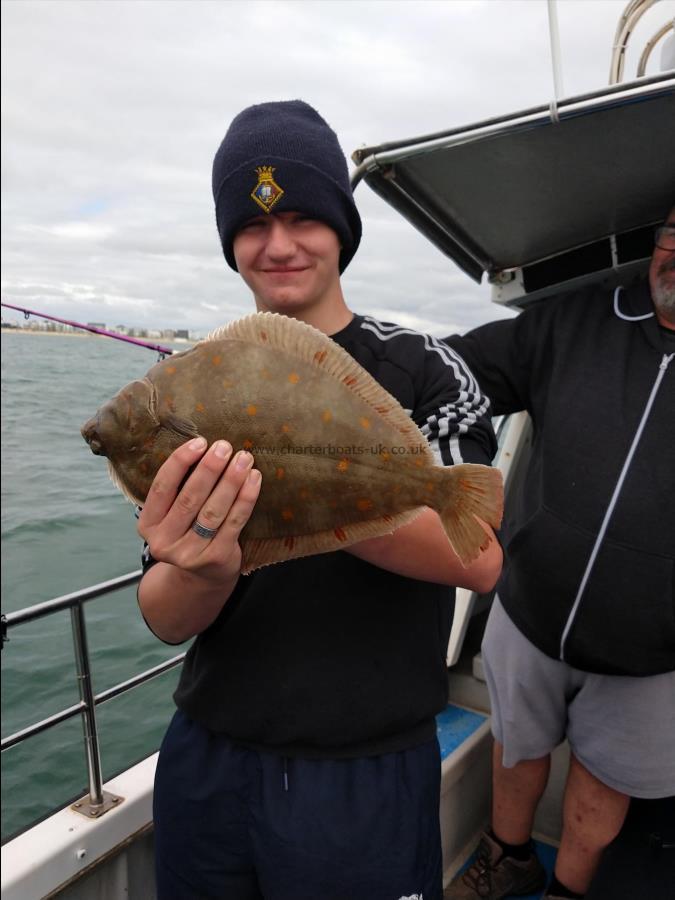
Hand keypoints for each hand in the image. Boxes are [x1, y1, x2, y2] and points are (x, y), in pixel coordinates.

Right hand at [137, 437, 261, 585]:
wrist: (205, 574)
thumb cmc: (190, 531)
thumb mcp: (173, 514)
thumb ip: (179, 488)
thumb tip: (204, 447)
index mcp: (148, 524)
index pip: (161, 487)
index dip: (180, 462)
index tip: (199, 442)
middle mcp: (164, 542)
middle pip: (189, 498)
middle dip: (209, 469)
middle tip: (224, 446)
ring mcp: (189, 553)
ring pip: (213, 511)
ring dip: (230, 481)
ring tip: (243, 458)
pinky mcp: (216, 557)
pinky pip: (234, 522)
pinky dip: (245, 498)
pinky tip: (253, 479)